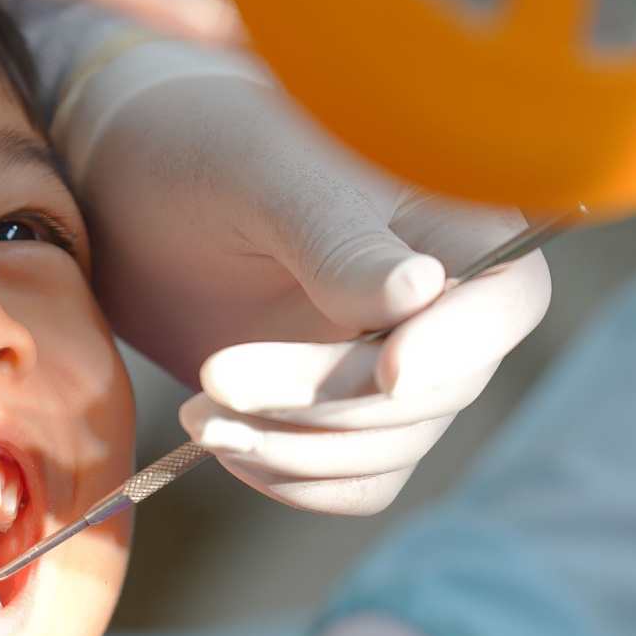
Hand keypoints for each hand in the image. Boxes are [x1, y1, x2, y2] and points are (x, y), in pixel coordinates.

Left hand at [78, 68, 550, 513]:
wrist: (127, 197)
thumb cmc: (200, 152)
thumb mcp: (262, 178)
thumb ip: (337, 238)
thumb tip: (421, 290)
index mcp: (440, 220)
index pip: (507, 297)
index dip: (460, 345)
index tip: (386, 371)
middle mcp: (432, 302)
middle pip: (439, 390)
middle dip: (327, 399)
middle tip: (216, 379)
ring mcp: (385, 364)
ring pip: (390, 448)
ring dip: (294, 449)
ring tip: (197, 417)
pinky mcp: (336, 414)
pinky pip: (353, 483)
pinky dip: (291, 479)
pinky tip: (226, 443)